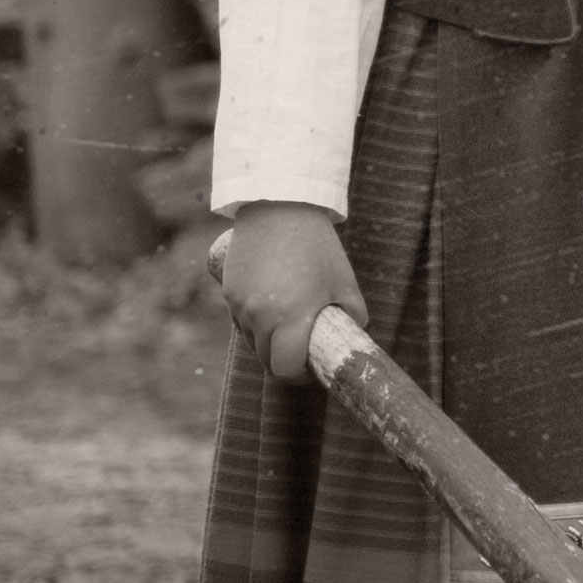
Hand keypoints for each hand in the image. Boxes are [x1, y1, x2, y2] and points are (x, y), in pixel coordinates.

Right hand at [217, 205, 366, 385]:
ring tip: (289, 325)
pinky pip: (241, 321)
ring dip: (269, 343)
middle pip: (267, 361)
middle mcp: (259, 317)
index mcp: (290, 320)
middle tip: (303, 351)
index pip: (284, 370)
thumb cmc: (318, 247)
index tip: (310, 369)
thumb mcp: (345, 284)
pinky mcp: (229, 292)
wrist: (279, 206)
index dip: (299, 376)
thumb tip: (350, 337)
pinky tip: (272, 308)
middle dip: (285, 362)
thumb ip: (353, 317)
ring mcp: (240, 305)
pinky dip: (255, 325)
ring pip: (252, 342)